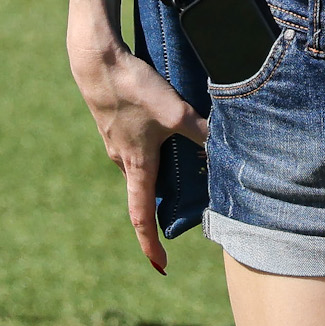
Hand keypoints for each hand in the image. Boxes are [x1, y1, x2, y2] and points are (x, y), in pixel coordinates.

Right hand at [68, 2, 204, 274]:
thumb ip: (201, 131)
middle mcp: (122, 159)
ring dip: (161, 167)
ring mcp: (116, 140)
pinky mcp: (115, 121)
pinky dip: (153, 143)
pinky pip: (137, 142)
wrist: (96, 60)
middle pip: (146, 189)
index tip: (161, 266)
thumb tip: (228, 145)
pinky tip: (165, 124)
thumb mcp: (174, 113)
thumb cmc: (132, 89)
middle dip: (164, 203)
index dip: (151, 245)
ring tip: (184, 160)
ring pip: (142, 163)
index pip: (141, 217)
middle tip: (189, 206)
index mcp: (136, 166)